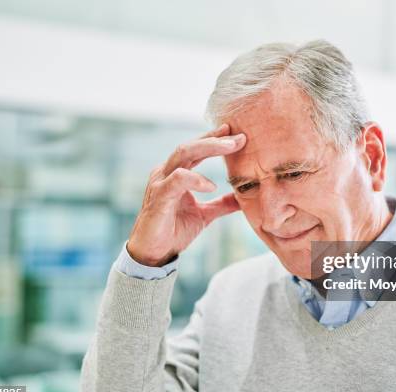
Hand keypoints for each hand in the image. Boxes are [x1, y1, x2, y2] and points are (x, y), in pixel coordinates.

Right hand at [127, 124, 245, 265]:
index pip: (197, 149)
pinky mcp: (159, 197)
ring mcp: (160, 182)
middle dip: (216, 139)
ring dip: (208, 147)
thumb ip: (222, 204)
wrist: (153, 254)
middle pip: (191, 146)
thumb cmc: (174, 231)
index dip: (216, 139)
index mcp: (176, 173)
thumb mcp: (204, 215)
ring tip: (230, 147)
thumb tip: (243, 197)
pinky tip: (212, 186)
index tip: (238, 134)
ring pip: (183, 154)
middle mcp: (166, 172)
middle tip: (240, 137)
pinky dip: (196, 179)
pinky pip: (178, 179)